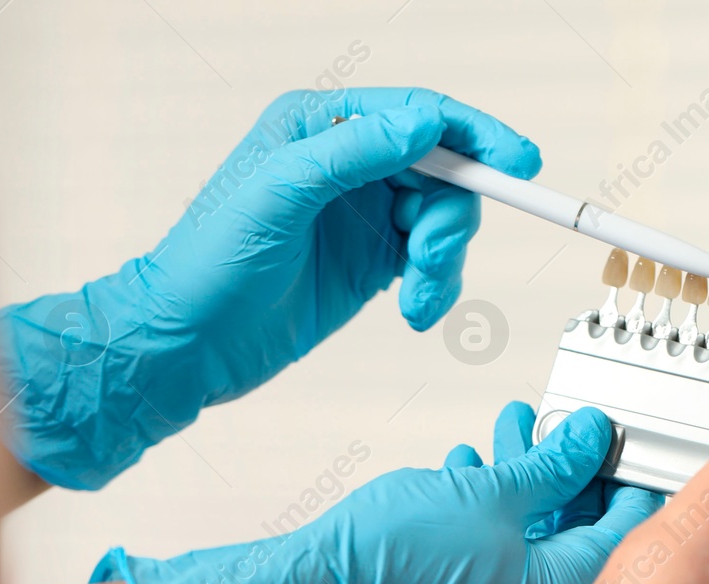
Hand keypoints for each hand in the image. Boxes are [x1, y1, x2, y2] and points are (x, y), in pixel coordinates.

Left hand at [0, 88, 539, 489]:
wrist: (190, 343)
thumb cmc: (210, 262)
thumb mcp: (279, 193)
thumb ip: (351, 150)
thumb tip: (422, 122)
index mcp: (320, 125)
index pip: (418, 115)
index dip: (475, 136)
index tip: (518, 164)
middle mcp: (347, 162)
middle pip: (443, 171)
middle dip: (449, 217)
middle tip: (426, 258)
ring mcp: (363, 213)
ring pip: (442, 221)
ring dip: (441, 261)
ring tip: (415, 296)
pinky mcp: (372, 261)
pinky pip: (431, 262)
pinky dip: (435, 287)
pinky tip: (413, 310)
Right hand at [94, 402, 659, 583]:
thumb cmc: (390, 566)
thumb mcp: (489, 492)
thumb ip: (550, 464)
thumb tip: (586, 440)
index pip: (631, 534)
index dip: (627, 473)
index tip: (620, 439)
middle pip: (581, 539)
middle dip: (569, 472)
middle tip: (560, 428)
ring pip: (533, 549)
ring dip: (525, 487)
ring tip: (510, 433)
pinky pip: (497, 570)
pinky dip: (492, 522)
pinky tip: (468, 475)